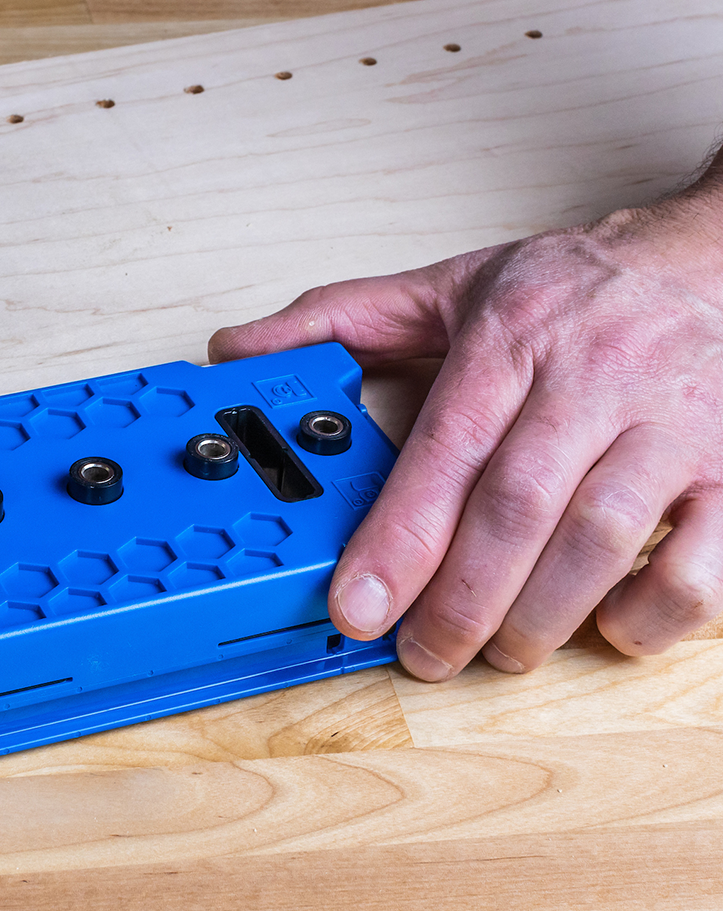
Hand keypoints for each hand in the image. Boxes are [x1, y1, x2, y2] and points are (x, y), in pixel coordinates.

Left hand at [208, 176, 722, 680]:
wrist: (704, 258)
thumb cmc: (568, 288)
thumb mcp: (444, 288)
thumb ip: (335, 320)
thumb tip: (235, 351)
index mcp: (509, 343)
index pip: (445, 454)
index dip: (399, 542)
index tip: (357, 608)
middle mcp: (591, 382)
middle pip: (519, 511)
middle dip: (461, 602)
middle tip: (423, 653)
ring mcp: (672, 426)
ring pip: (603, 539)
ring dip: (542, 616)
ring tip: (499, 650)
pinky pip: (706, 559)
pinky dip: (655, 610)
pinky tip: (607, 625)